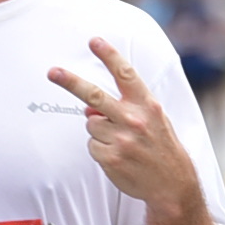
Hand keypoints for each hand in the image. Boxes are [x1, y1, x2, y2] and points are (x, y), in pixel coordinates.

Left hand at [46, 38, 202, 217]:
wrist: (172, 182)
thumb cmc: (159, 145)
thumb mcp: (151, 119)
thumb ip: (123, 107)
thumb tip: (88, 106)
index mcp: (147, 104)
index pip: (125, 74)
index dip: (109, 55)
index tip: (94, 41)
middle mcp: (134, 119)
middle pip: (94, 95)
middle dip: (71, 81)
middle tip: (52, 72)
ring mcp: (122, 139)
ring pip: (91, 124)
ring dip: (99, 131)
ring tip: (121, 142)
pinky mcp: (111, 158)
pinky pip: (92, 146)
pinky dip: (100, 149)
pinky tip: (118, 156)